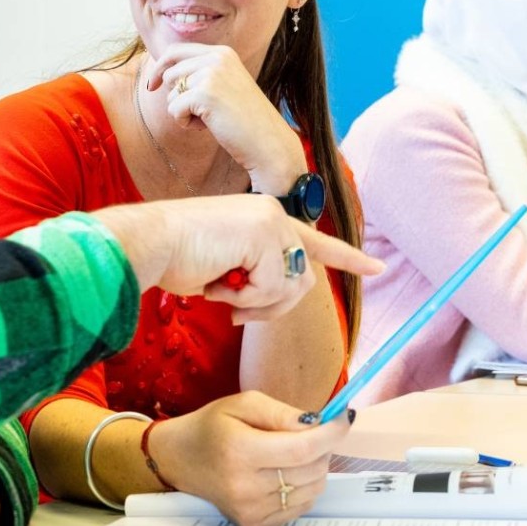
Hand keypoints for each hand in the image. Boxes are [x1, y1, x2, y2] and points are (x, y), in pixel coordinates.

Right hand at [90, 195, 382, 324]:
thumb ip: (258, 274)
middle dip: (273, 305)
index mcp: (267, 217)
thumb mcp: (228, 268)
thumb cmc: (178, 257)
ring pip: (290, 286)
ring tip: (221, 291)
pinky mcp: (266, 235)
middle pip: (303, 279)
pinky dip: (243, 297)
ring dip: (255, 302)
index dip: (348, 257)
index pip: (316, 241)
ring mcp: (272, 223)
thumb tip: (283, 293)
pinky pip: (271, 288)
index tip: (376, 268)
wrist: (150, 243)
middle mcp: (275, 215)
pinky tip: (216, 283)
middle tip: (236, 310)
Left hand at [142, 44, 306, 193]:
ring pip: (171, 93)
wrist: (267, 141)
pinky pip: (174, 109)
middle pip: (170, 73)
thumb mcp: (224, 86)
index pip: (176, 50)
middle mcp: (217, 58)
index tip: (152, 86)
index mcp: (222, 53)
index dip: (160, 67)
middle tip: (201, 113)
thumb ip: (200, 73)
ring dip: (183, 111)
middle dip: (177, 97)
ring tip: (209, 119)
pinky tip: (207, 126)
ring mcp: (211, 74)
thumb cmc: (243, 119)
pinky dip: (185, 123)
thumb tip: (161, 72)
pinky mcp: (204, 94)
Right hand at [146, 391, 346, 525]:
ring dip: (315, 467)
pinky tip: (286, 472)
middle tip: (310, 431)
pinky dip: (304, 486)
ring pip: (312, 489)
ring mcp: (250, 510)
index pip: (302, 449)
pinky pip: (301, 505)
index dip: (332, 433)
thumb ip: (282, 412)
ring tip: (294, 451)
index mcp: (240, 451)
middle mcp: (245, 486)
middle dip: (323, 446)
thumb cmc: (210, 427)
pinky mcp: (254, 522)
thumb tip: (319, 422)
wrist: (179, 459)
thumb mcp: (243, 404)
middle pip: (312, 470)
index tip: (344, 417)